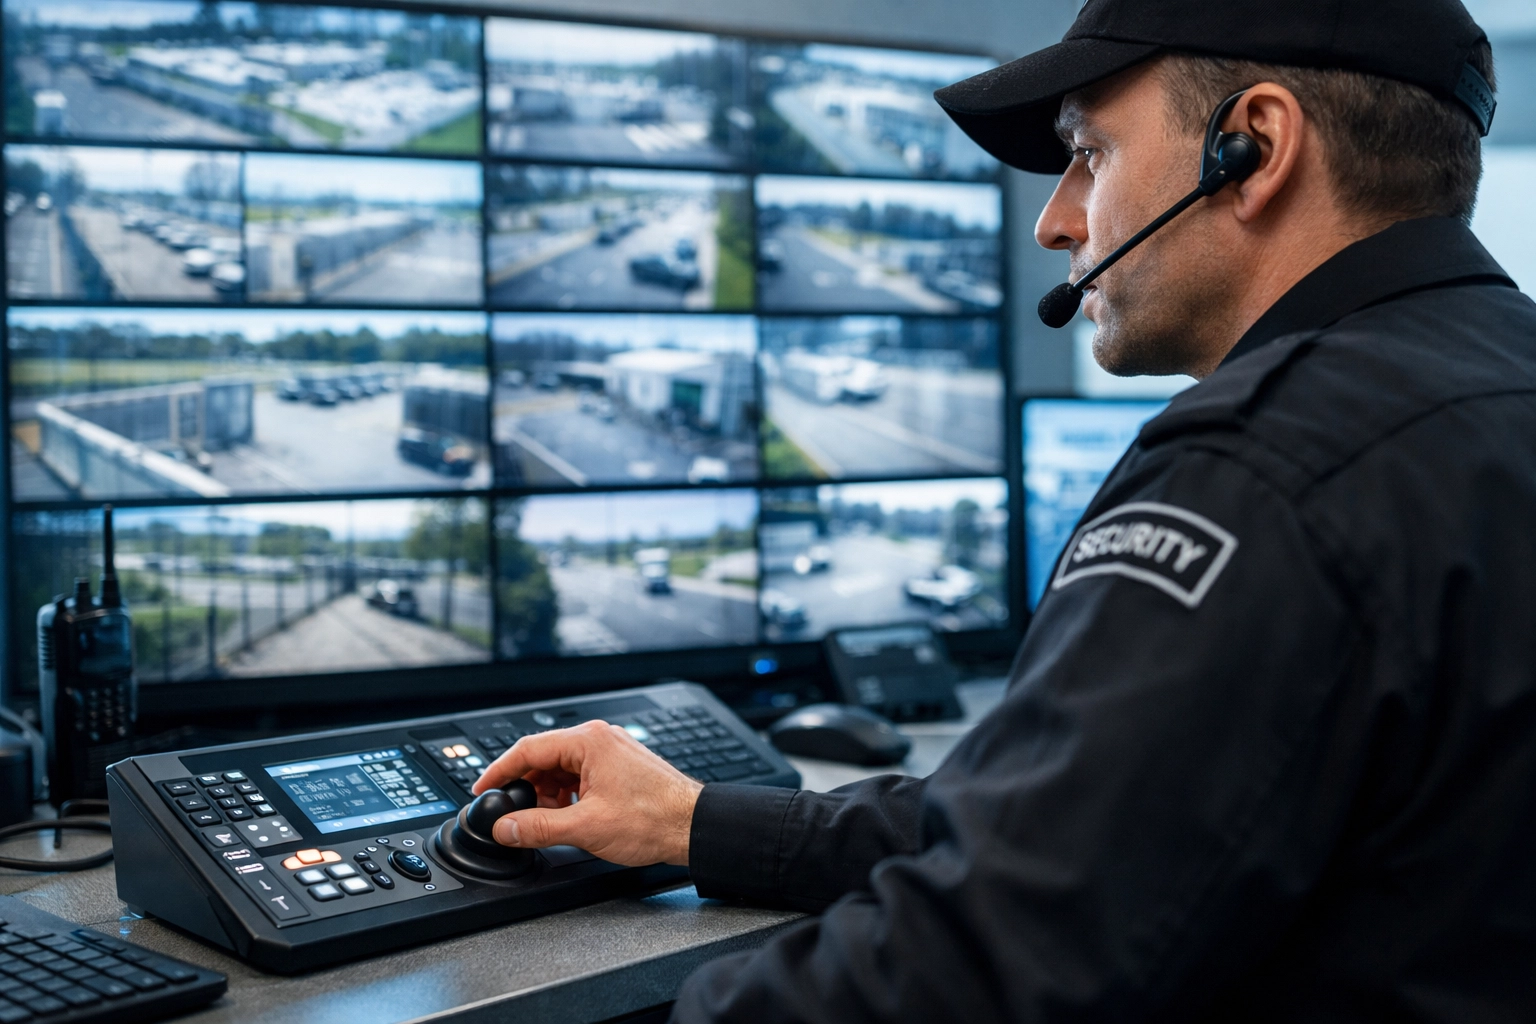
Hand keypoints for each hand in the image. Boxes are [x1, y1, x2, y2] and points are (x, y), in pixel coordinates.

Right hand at [471, 721, 703, 865]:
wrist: (694, 826)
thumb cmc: (653, 819)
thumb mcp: (585, 827)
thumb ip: (538, 827)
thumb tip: (505, 828)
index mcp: (589, 742)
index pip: (527, 749)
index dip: (499, 771)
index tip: (483, 789)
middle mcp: (600, 739)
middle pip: (544, 757)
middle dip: (526, 787)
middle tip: (514, 815)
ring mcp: (612, 752)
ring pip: (562, 768)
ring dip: (548, 794)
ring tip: (546, 822)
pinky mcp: (620, 767)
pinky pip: (581, 775)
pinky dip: (567, 794)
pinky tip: (568, 816)